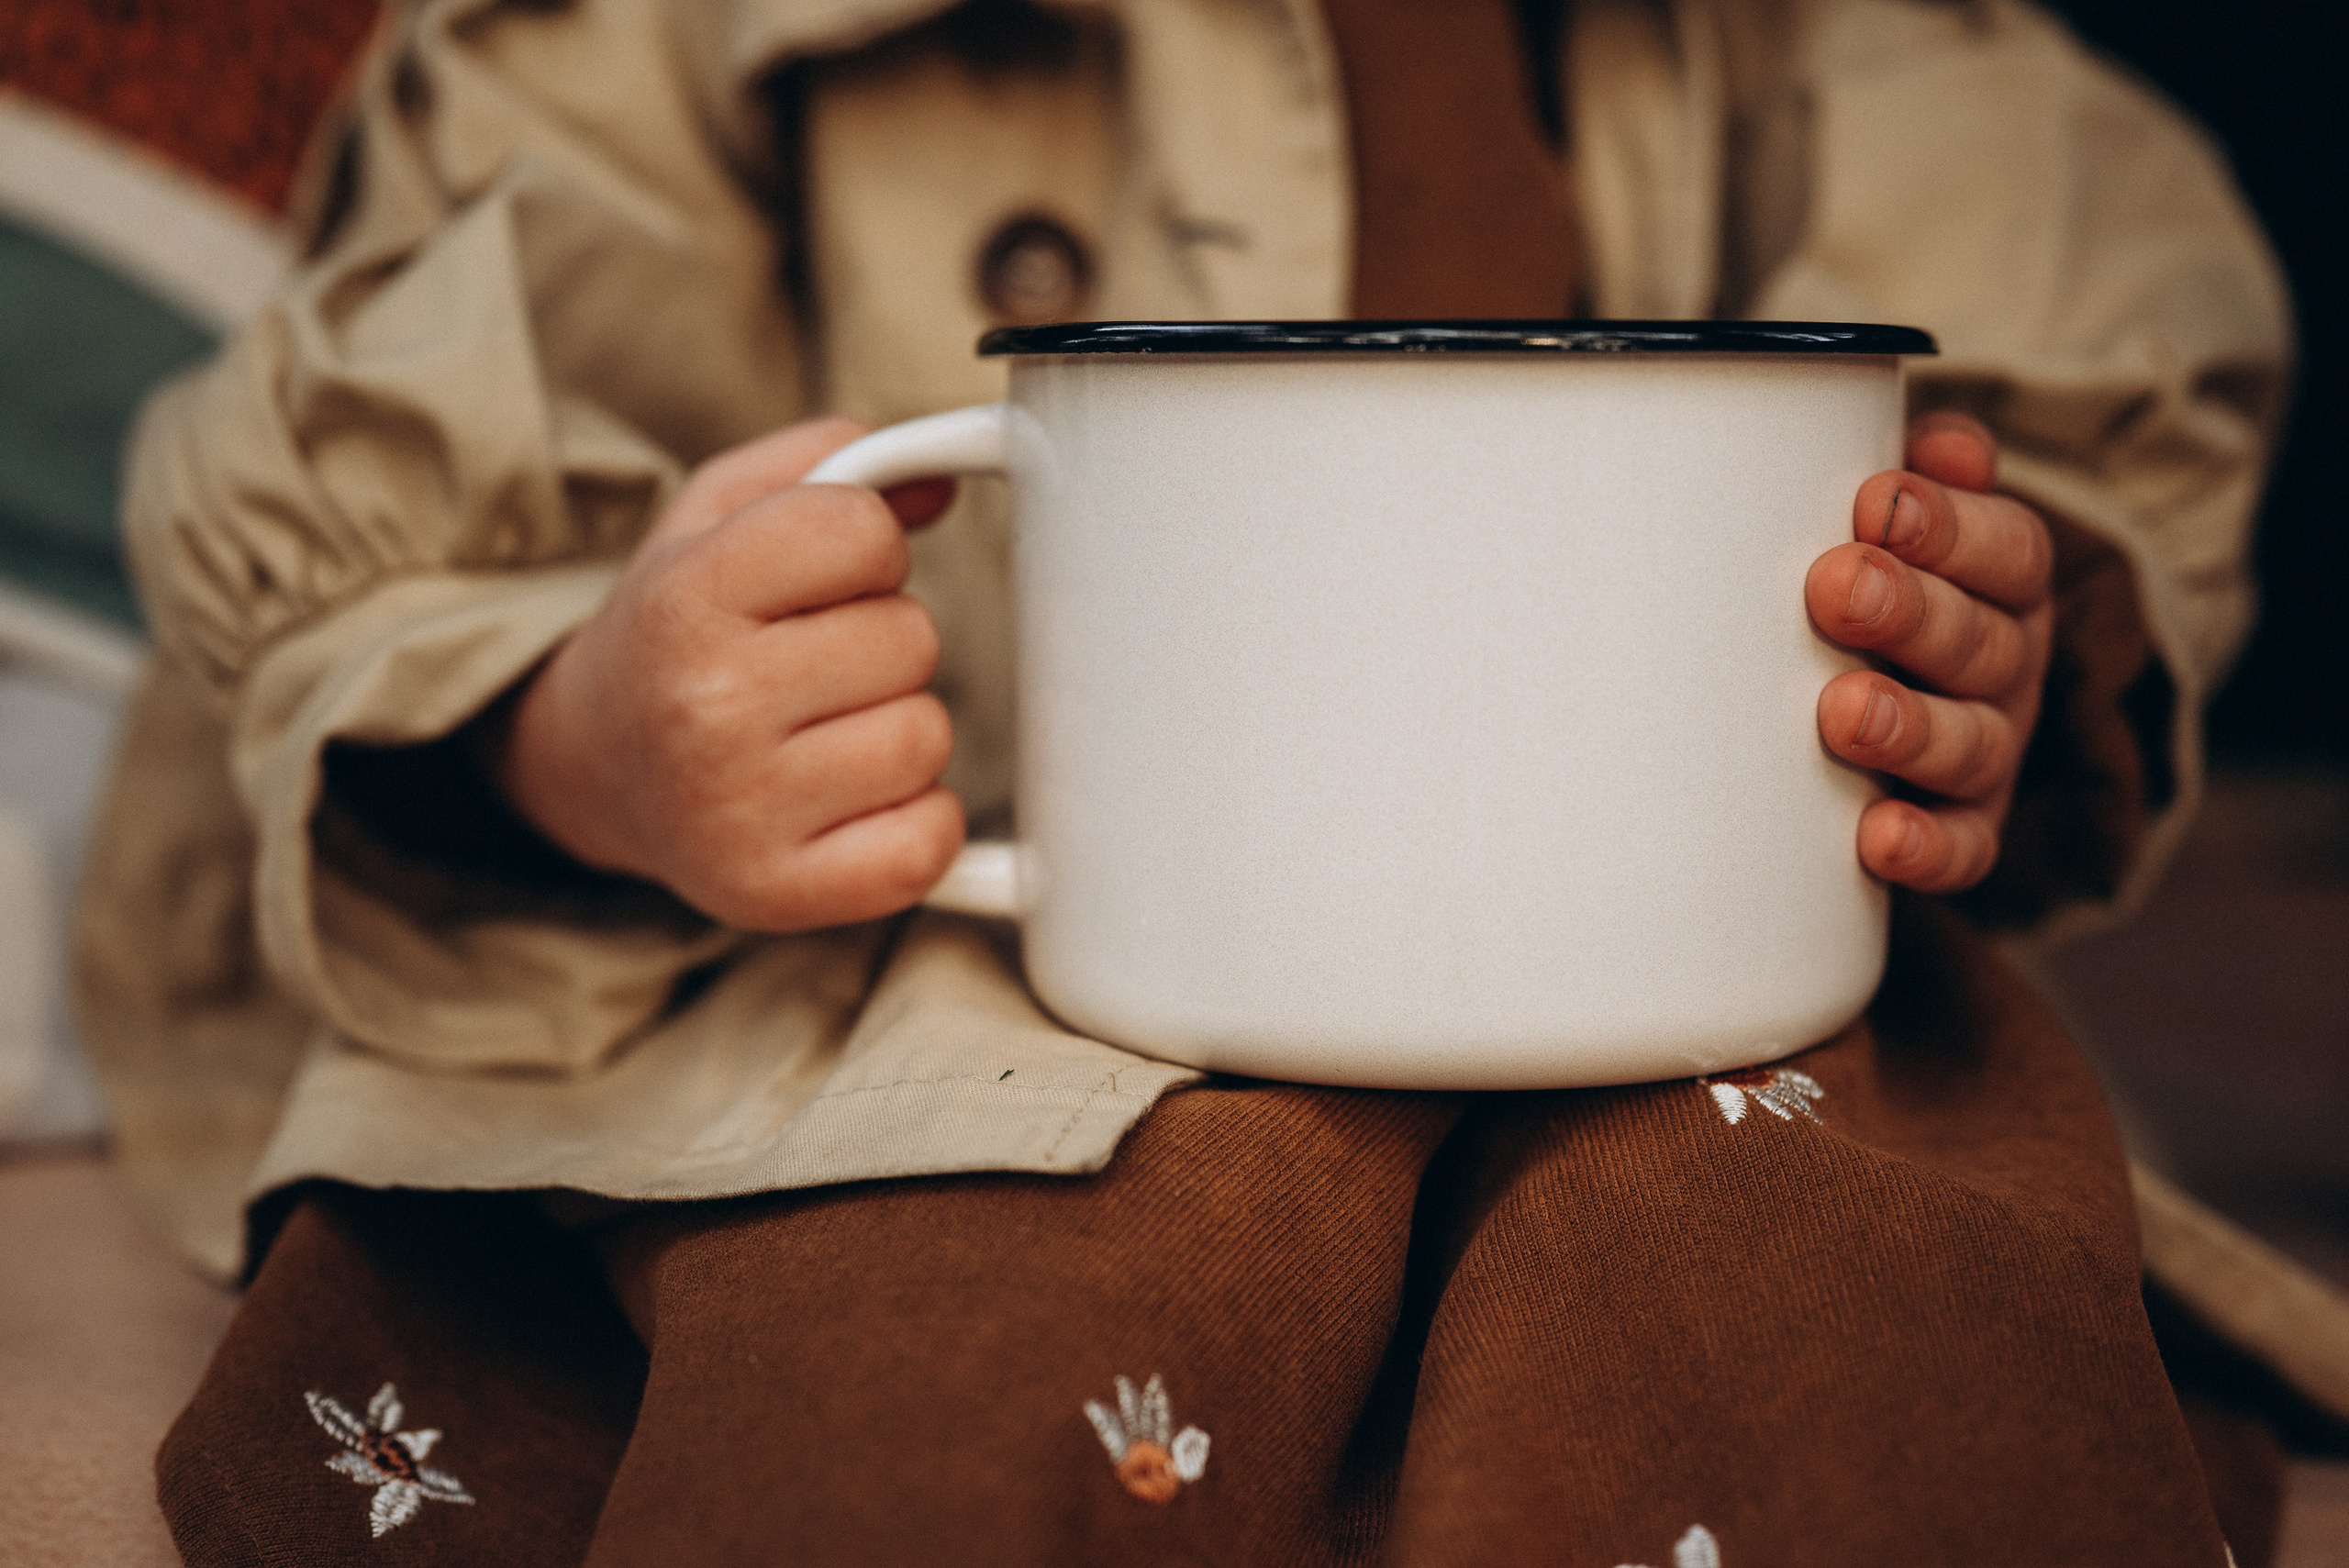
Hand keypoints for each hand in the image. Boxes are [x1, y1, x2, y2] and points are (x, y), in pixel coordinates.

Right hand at [492, 417, 964, 929]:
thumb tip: (942, 482)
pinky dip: (915, 819)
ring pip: (926, 736)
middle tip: (811, 666)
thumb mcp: (720, 514)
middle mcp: (706, 707)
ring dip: (895, 728)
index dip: (865, 547)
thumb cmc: (681, 630)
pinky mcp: (777, 893)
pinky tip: (851, 799)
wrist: (595, 765)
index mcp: (686, 597)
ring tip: (819, 731)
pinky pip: (928, 840)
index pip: (864, 532)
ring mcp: (740, 811)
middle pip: (911, 639)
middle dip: (880, 641)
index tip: (821, 576)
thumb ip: (833, 464)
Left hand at [1807, 413, 2054, 892]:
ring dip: (1912, 729)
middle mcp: (2007, 663)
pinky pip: (1961, 849)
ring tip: (1845, 713)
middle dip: (1912, 614)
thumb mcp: (1886, 509)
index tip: (1875, 502)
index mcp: (2002, 577)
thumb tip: (1938, 445)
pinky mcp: (1960, 826)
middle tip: (1837, 587)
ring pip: (1973, 745)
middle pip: (1982, 642)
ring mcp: (1988, 748)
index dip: (1948, 526)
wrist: (1867, 667)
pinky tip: (1878, 837)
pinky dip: (1926, 847)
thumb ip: (1907, 469)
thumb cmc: (1862, 567)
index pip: (2005, 547)